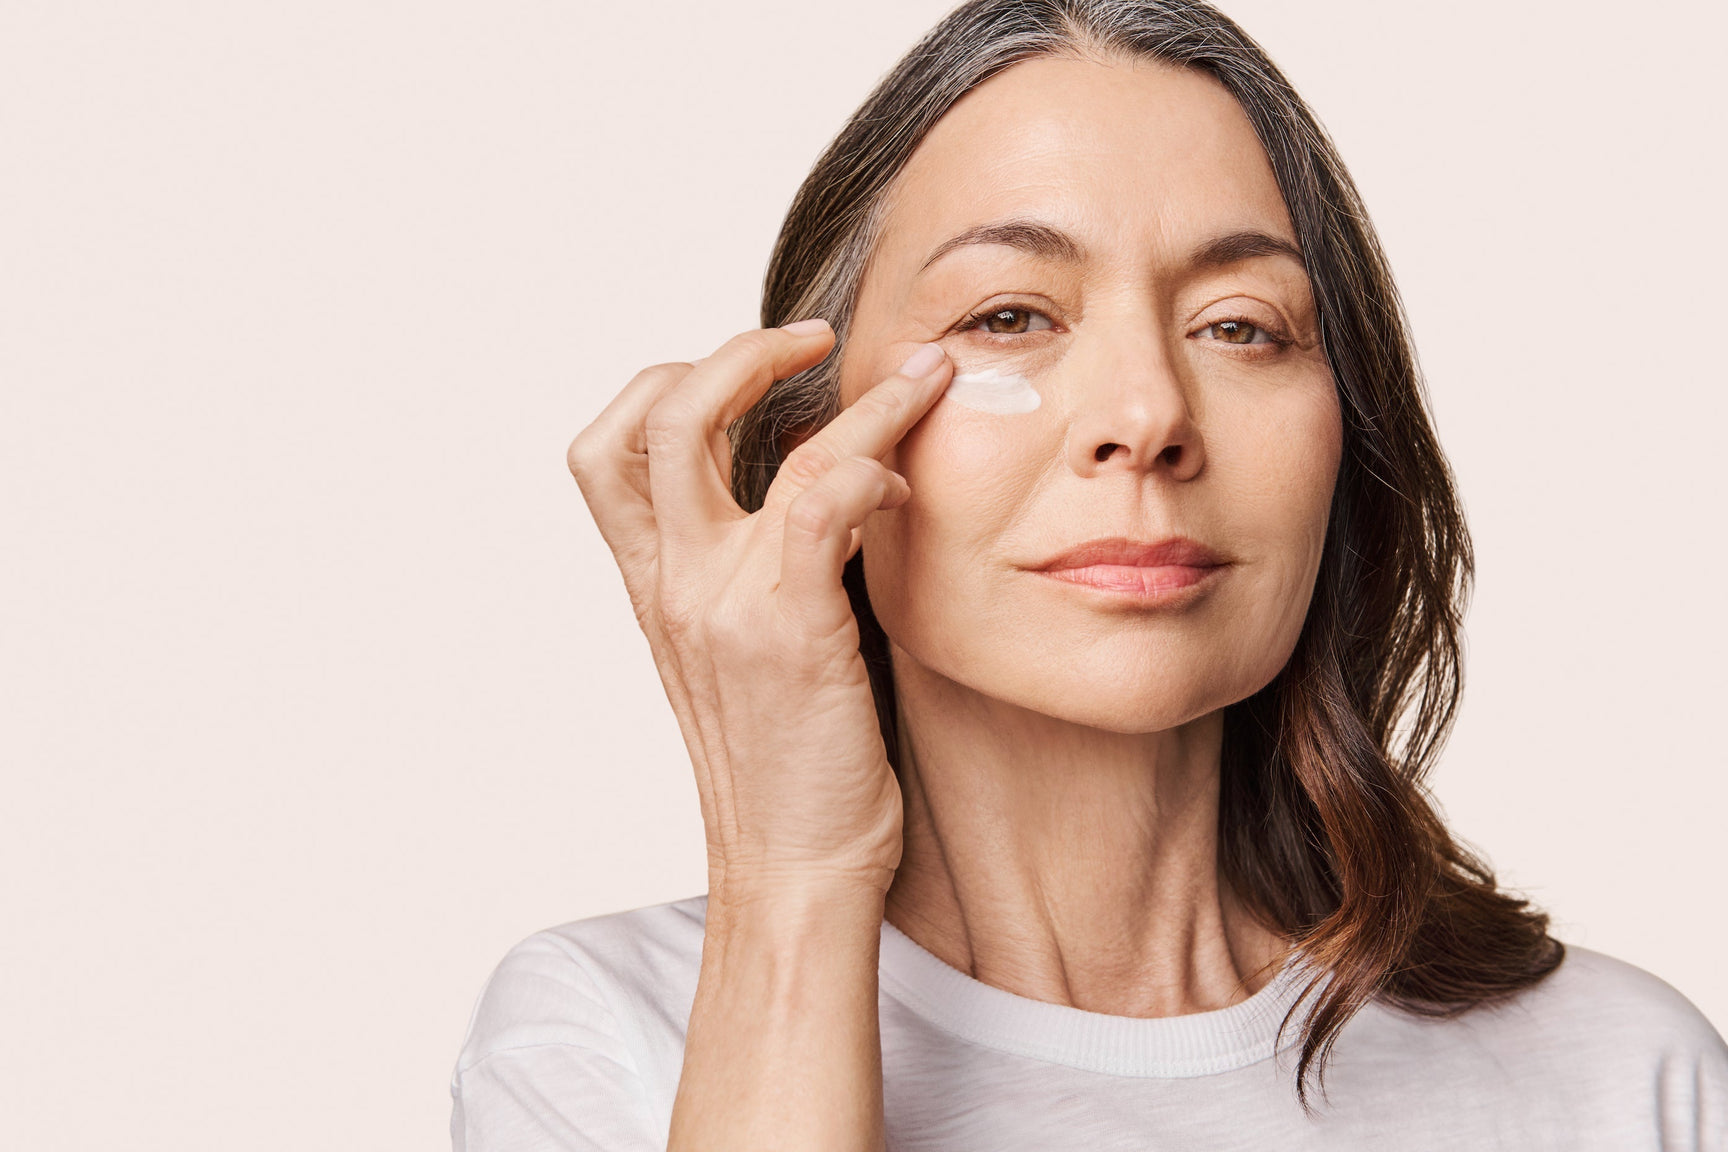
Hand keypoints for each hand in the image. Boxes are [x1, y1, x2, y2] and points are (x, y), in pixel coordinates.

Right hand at [565, 320, 952, 900]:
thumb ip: (750, 575)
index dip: (662, 385)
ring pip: (755, 444)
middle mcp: (674, 587)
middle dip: (738, 351)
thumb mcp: (740, 659)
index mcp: (655, 590)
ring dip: (853, 395)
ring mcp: (723, 605)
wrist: (794, 871)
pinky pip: (818, 504)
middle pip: (658, 416)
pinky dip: (870, 468)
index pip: (604, 452)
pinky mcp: (789, 631)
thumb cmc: (788, 767)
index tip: (741, 371)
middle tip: (813, 338)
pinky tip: (904, 489)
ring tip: (920, 377)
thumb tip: (817, 492)